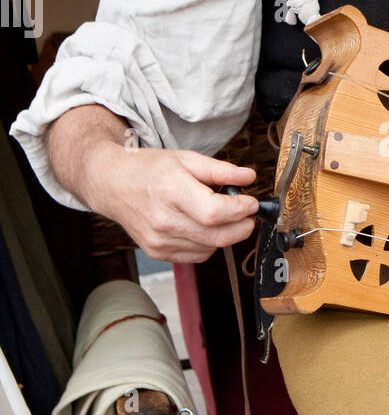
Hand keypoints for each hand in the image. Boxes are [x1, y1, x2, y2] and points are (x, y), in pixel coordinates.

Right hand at [86, 142, 259, 263]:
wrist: (112, 185)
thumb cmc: (147, 169)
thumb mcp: (185, 159)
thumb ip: (220, 170)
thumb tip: (248, 177)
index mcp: (170, 191)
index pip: (215, 213)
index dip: (240, 210)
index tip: (251, 203)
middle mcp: (163, 220)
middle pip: (217, 236)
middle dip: (242, 227)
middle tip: (247, 214)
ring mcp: (159, 240)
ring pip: (211, 248)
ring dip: (225, 235)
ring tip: (219, 215)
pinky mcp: (158, 252)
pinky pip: (197, 256)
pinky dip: (208, 244)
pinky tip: (201, 226)